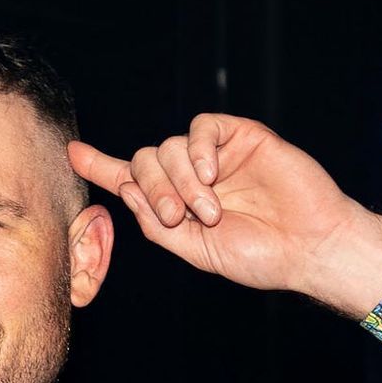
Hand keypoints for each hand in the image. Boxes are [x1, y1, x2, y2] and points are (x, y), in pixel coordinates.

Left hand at [69, 114, 381, 314]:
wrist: (309, 247)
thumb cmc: (258, 256)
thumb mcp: (195, 250)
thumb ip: (155, 223)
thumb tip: (123, 190)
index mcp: (177, 204)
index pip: (131, 179)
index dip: (101, 165)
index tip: (72, 152)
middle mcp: (192, 176)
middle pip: (146, 161)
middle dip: (151, 189)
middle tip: (175, 217)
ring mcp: (216, 156)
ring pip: (169, 146)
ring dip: (180, 180)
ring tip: (208, 210)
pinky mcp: (240, 137)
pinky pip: (202, 126)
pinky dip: (199, 149)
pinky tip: (212, 174)